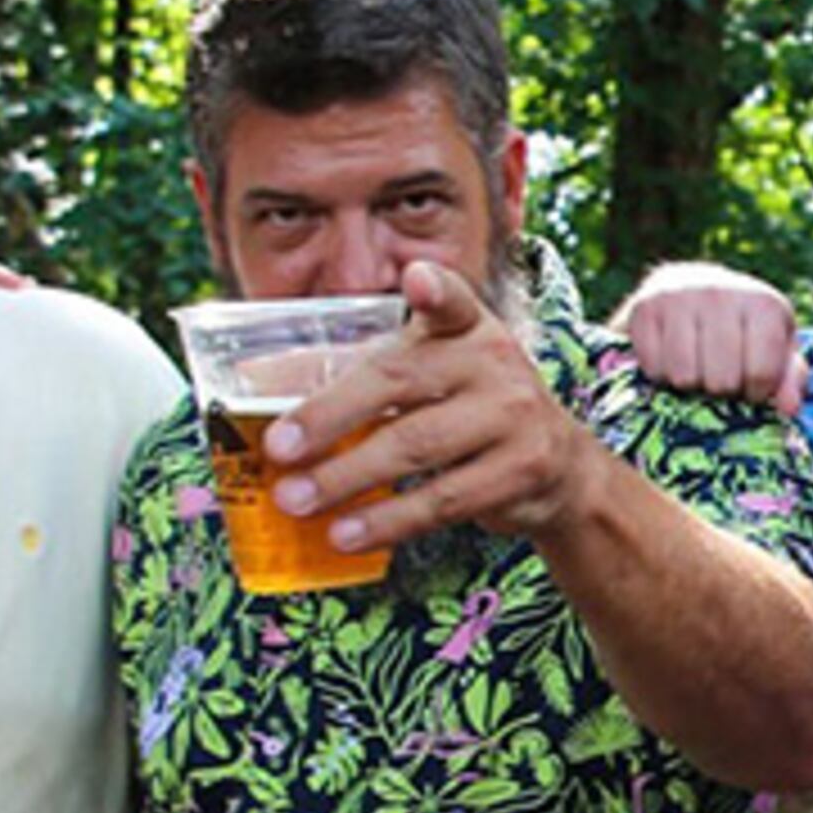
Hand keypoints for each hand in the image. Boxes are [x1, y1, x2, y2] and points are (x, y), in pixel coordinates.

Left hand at [266, 261, 612, 555]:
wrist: (558, 467)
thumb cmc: (467, 410)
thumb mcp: (426, 375)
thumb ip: (355, 370)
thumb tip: (254, 381)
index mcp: (466, 328)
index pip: (452, 300)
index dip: (435, 290)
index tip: (416, 280)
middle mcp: (494, 363)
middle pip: (401, 383)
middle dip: (330, 417)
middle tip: (277, 449)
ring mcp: (512, 417)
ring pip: (416, 447)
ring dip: (346, 479)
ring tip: (295, 500)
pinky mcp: (520, 472)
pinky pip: (441, 500)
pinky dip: (386, 520)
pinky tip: (345, 532)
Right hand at [615, 261, 808, 415]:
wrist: (688, 286)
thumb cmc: (740, 328)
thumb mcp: (773, 348)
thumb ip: (789, 378)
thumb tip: (788, 409)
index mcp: (764, 304)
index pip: (761, 374)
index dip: (755, 393)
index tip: (749, 383)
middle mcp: (722, 293)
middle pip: (721, 381)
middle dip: (721, 390)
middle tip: (719, 374)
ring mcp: (680, 297)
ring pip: (684, 378)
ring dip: (689, 384)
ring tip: (696, 366)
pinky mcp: (645, 307)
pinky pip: (653, 368)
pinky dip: (660, 373)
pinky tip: (670, 357)